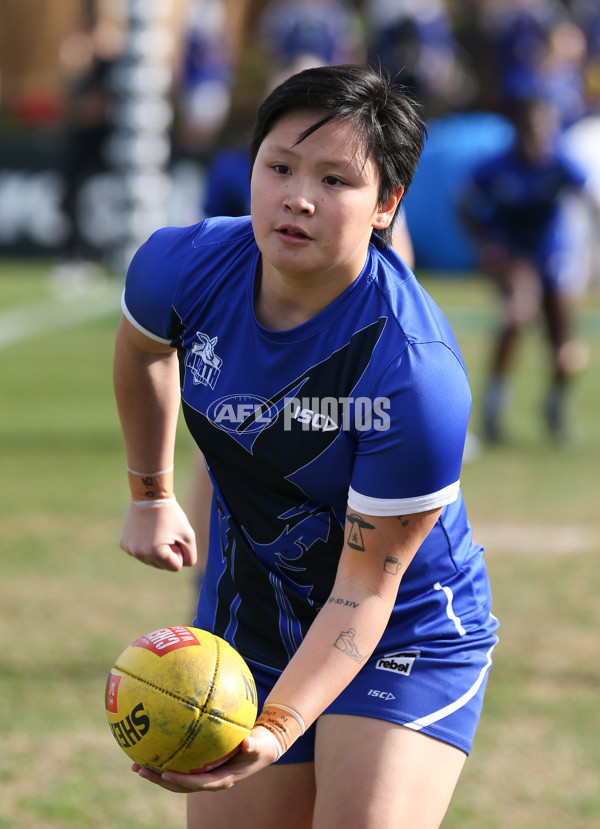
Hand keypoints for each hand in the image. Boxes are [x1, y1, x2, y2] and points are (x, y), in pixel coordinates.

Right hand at [120, 498, 196, 570]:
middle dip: (167, 552)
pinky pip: (140, 552)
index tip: (175, 537)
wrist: (150, 496)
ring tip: (156, 530)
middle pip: (162, 565)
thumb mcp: (189, 535)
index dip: (179, 551)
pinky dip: (145, 544)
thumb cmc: (171, 514)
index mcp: (156, 554)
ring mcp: (130, 550)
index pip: (175, 567)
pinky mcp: (124, 544)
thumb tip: (181, 566)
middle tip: (166, 532)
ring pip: (150, 560)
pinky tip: (146, 530)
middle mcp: (140, 555)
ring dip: (156, 550)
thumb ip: (190, 556)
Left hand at [131, 726, 280, 792]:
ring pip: (176, 778)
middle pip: (179, 785)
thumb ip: (253, 745)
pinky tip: (154, 746)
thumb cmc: (260, 746)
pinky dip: (167, 758)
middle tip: (140, 769)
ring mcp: (203, 775)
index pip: (197, 784)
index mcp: (221, 779)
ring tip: (136, 763)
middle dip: (158, 779)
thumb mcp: (260, 746)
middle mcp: (209, 780)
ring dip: (156, 773)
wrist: (261, 748)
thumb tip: (248, 740)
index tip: (165, 773)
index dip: (180, 780)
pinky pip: (181, 764)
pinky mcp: (201, 766)